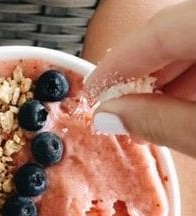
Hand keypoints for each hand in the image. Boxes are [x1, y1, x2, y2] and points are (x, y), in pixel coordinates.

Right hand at [86, 0, 195, 157]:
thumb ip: (161, 121)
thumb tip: (110, 114)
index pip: (160, 32)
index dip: (119, 63)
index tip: (92, 91)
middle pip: (175, 31)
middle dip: (141, 75)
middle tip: (118, 110)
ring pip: (192, 39)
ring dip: (167, 78)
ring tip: (150, 114)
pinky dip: (191, 76)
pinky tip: (182, 105)